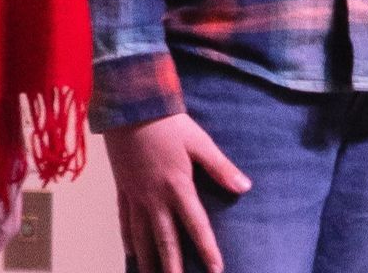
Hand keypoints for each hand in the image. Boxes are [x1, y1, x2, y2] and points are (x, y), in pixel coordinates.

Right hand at [103, 114, 249, 272]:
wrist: (131, 110)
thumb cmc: (169, 124)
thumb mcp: (200, 143)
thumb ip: (221, 168)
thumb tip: (245, 187)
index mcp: (178, 187)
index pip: (196, 226)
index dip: (207, 249)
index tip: (216, 269)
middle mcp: (154, 198)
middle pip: (165, 240)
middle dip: (172, 266)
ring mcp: (135, 196)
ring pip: (141, 237)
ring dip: (148, 260)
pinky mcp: (123, 190)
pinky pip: (125, 222)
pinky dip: (128, 241)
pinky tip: (131, 253)